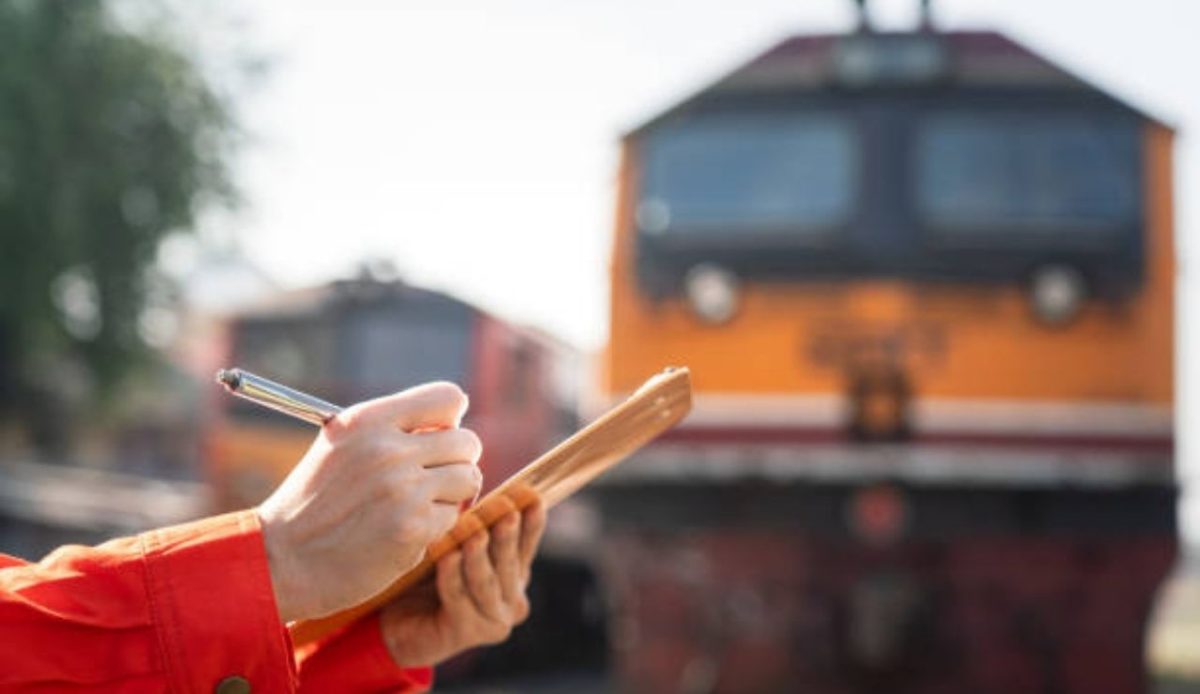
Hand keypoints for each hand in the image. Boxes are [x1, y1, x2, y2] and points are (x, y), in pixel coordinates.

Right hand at [256, 382, 483, 622]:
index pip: (448, 398)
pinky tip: (403, 531)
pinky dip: (436, 525)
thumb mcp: (342, 444)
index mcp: (368, 420)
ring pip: (468, 478)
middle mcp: (387, 449)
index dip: (451, 420)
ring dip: (451, 494)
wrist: (281, 559)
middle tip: (432, 479)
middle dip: (456, 461)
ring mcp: (402, 490)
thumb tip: (456, 418)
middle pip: (467, 441)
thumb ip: (393, 428)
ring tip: (417, 505)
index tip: (439, 437)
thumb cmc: (316, 501)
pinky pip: (453, 515)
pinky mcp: (412, 528)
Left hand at [380, 500, 547, 666]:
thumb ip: (473, 524)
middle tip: (504, 508)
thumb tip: (477, 483)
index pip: (528, 543)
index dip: (531, 520)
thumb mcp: (454, 543)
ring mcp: (492, 620)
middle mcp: (512, 600)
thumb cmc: (426, 576)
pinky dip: (451, 576)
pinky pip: (457, 598)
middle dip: (506, 533)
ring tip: (473, 530)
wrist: (393, 622)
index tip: (530, 495)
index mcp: (515, 574)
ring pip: (486, 582)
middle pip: (509, 562)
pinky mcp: (466, 634)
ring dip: (479, 554)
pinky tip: (447, 556)